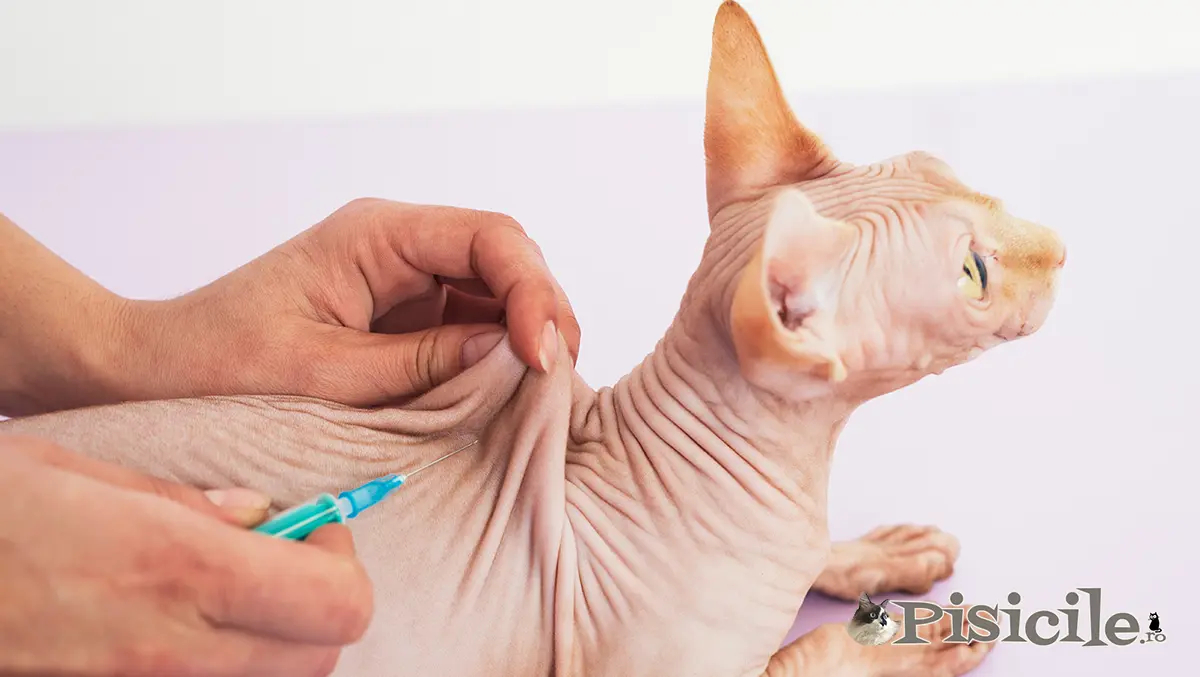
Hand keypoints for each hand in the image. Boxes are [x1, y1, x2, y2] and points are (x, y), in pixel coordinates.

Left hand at [0, 201, 580, 414]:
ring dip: (527, 338)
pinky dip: (499, 358)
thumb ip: (420, 363)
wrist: (156, 368)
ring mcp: (406, 281)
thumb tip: (510, 354)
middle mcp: (400, 246)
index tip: (541, 356)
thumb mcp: (321, 372)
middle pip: (508, 261)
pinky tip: (511, 394)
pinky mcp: (405, 318)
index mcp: (376, 234)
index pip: (490, 238)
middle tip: (557, 381)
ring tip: (543, 394)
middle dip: (543, 314)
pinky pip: (472, 327)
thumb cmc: (217, 362)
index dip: (533, 291)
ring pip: (499, 295)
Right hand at [0, 434, 372, 676]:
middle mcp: (173, 644)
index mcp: (181, 567)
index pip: (336, 604)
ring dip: (278, 638)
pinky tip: (186, 619)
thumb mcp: (90, 473)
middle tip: (281, 557)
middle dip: (321, 605)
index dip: (342, 564)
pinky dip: (224, 663)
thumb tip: (263, 516)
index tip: (314, 528)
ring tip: (233, 587)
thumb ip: (192, 502)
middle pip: (320, 656)